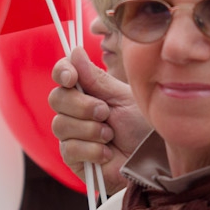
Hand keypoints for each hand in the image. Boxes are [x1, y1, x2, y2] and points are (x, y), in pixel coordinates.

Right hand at [49, 47, 148, 189]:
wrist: (152, 158)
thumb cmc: (142, 126)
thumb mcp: (122, 97)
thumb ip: (96, 78)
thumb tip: (75, 51)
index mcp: (88, 90)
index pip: (63, 74)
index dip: (62, 72)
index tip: (72, 78)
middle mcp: (75, 110)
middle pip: (56, 98)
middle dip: (82, 106)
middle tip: (105, 112)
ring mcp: (72, 134)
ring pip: (60, 124)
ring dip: (90, 129)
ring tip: (110, 135)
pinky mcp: (73, 158)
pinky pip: (69, 148)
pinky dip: (92, 150)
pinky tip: (107, 153)